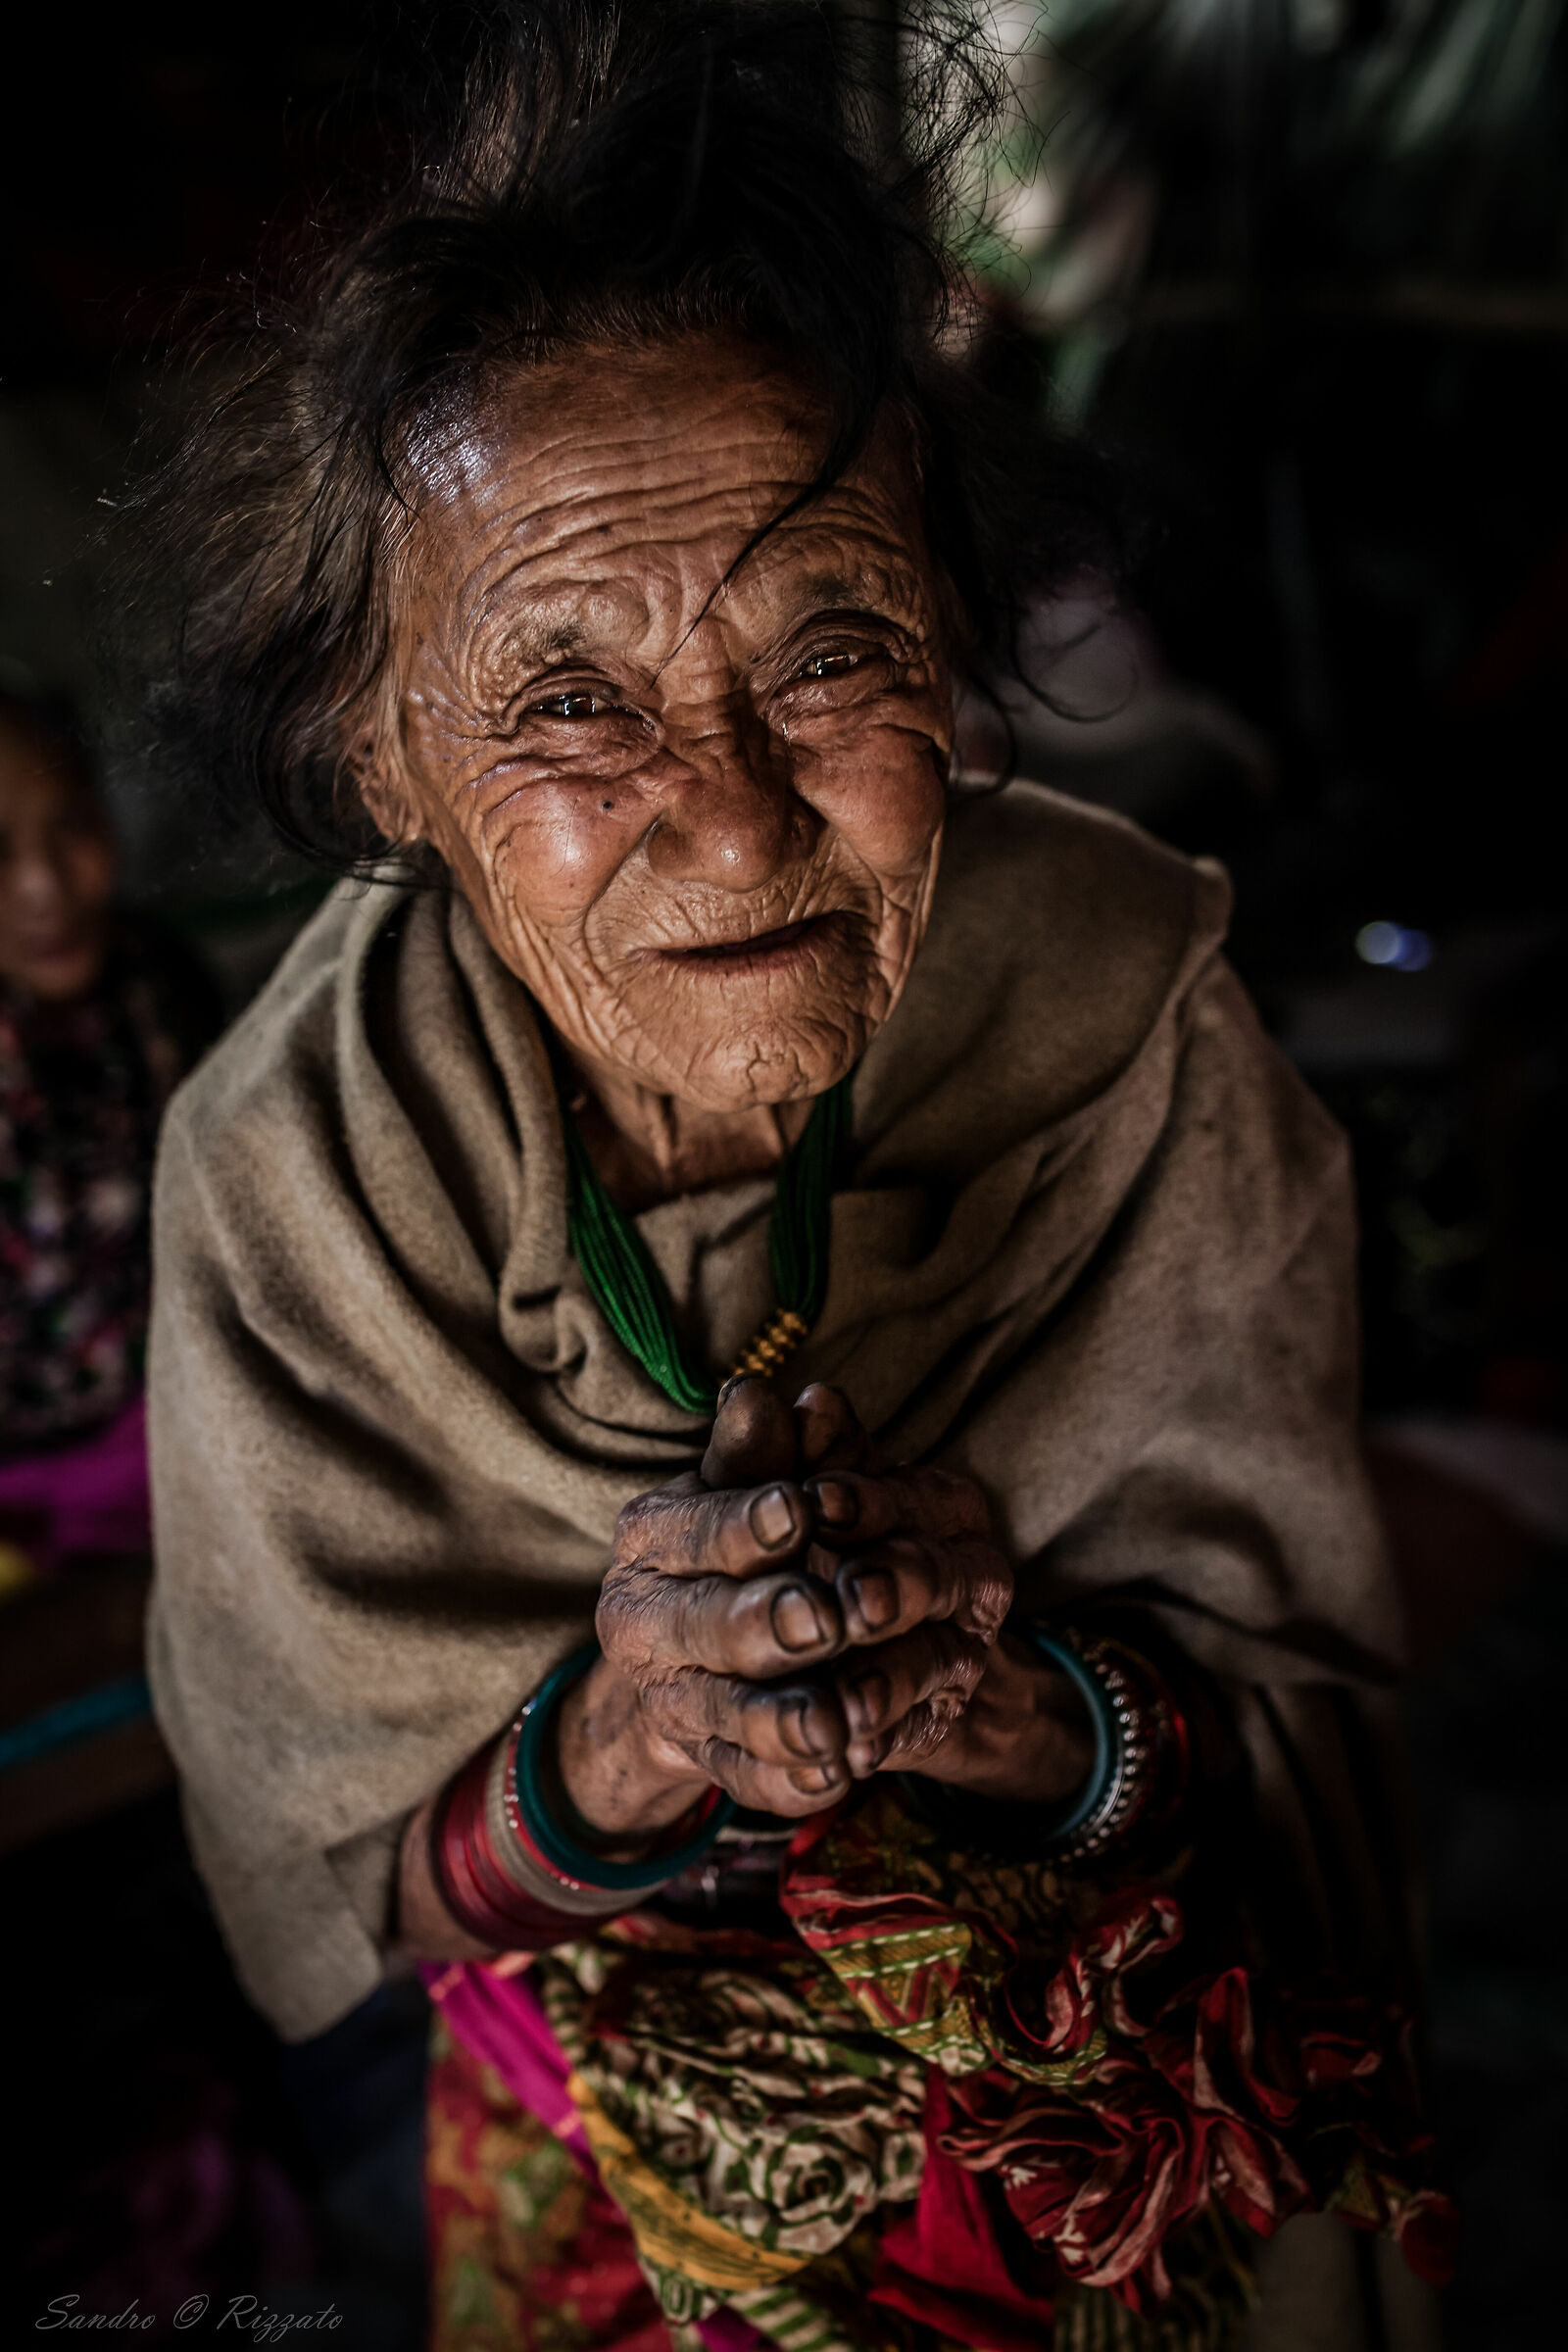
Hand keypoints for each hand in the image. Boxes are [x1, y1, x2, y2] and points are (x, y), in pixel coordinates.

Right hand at [557, 1380, 1089, 1840]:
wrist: (691, 1649)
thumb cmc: (738, 1539)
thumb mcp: (750, 1486)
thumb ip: (771, 1451)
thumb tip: (794, 1395)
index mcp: (649, 1545)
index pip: (697, 1532)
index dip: (746, 1523)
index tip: (799, 1510)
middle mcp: (644, 1627)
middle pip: (707, 1628)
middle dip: (767, 1623)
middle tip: (825, 1616)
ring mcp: (675, 1701)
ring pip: (728, 1716)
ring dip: (784, 1720)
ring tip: (836, 1719)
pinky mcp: (708, 1762)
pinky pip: (749, 1780)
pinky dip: (791, 1782)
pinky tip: (836, 1774)